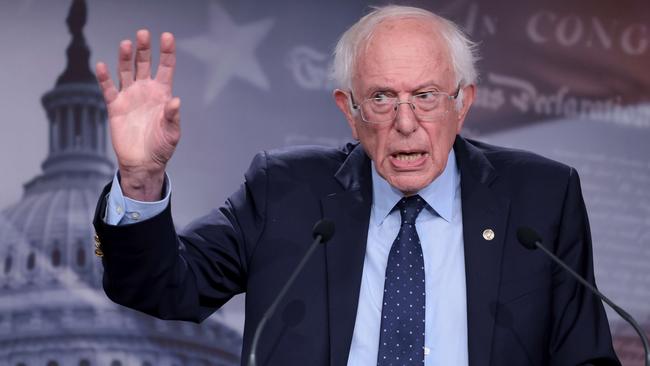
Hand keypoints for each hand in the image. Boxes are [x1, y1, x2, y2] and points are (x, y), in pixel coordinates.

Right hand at [96, 30, 179, 200]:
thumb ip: (172, 117)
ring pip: (126, 71)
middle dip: (143, 49)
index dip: (166, 52)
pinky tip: (101, 66)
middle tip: (142, 34)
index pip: (165, 68)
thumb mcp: (172, 133)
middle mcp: (146, 91)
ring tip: (126, 44)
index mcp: (162, 94)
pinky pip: (108, 89)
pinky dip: (104, 77)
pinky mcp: (115, 106)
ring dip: (125, 57)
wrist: (143, 163)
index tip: (167, 37)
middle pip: (144, 64)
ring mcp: (130, 96)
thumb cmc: (161, 147)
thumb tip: (175, 101)